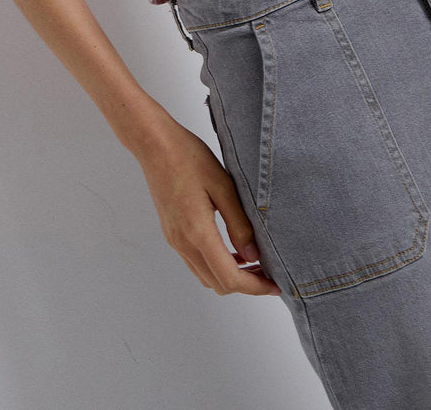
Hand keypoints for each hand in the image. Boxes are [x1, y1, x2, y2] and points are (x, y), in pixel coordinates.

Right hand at [136, 118, 282, 296]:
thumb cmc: (189, 158)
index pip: (230, 278)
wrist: (154, 144)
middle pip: (218, 284)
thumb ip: (239, 224)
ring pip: (205, 276)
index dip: (255, 287)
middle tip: (269, 272)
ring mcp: (174, 239)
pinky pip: (195, 262)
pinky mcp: (171, 232)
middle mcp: (182, 242)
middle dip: (246, 284)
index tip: (276, 285)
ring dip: (230, 276)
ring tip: (254, 261)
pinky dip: (216, 264)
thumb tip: (254, 256)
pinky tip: (232, 248)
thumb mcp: (223, 186)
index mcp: (197, 232)